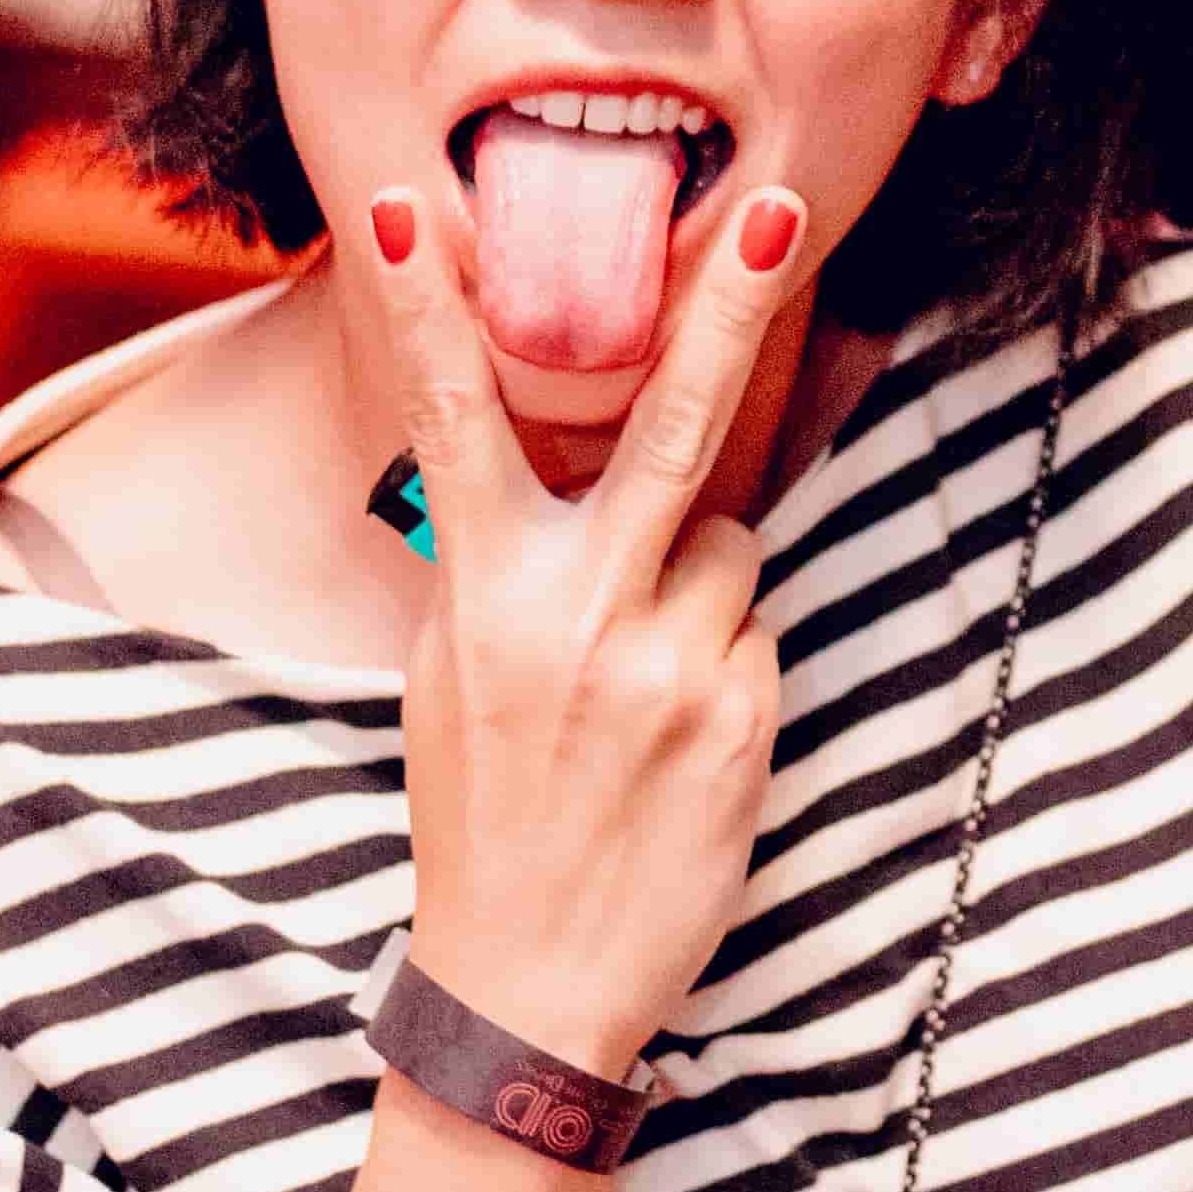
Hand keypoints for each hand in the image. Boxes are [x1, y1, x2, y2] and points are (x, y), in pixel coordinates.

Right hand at [369, 160, 802, 1076]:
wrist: (530, 986)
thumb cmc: (483, 815)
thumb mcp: (448, 677)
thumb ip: (503, 569)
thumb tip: (561, 475)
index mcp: (483, 595)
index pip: (453, 422)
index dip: (427, 312)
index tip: (413, 209)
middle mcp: (580, 614)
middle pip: (675, 424)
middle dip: (730, 304)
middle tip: (779, 204)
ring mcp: (674, 662)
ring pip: (726, 541)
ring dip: (697, 581)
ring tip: (638, 688)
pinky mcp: (744, 712)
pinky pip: (754, 630)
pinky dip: (725, 659)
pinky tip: (676, 740)